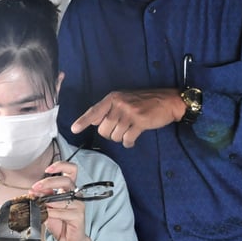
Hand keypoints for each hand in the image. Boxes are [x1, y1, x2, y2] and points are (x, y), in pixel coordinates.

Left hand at [31, 161, 94, 240]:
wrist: (69, 240)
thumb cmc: (60, 222)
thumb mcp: (48, 207)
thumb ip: (44, 197)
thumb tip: (34, 190)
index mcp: (69, 188)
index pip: (71, 170)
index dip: (60, 166)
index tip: (48, 169)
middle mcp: (75, 194)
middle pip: (66, 180)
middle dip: (48, 182)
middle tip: (36, 187)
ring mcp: (79, 205)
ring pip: (61, 198)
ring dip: (46, 201)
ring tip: (37, 205)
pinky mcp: (78, 216)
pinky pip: (61, 211)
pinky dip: (50, 213)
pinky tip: (45, 215)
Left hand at [70, 88, 184, 147]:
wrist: (167, 101)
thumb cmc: (144, 102)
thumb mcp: (124, 100)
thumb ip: (108, 109)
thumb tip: (92, 122)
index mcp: (113, 98)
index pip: (94, 111)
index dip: (83, 121)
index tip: (74, 129)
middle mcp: (119, 104)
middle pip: (103, 129)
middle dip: (110, 134)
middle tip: (120, 129)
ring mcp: (129, 113)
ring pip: (115, 136)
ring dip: (121, 138)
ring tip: (129, 131)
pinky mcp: (140, 122)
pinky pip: (127, 139)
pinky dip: (129, 142)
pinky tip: (133, 138)